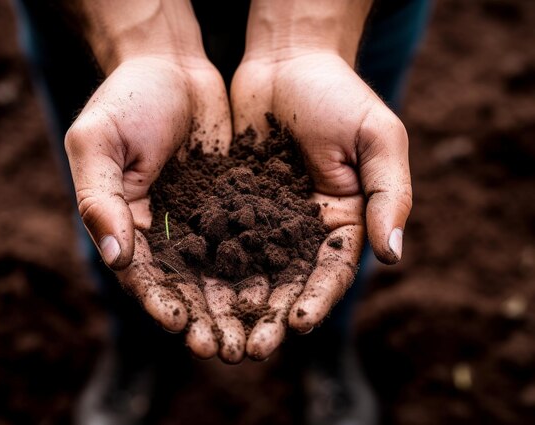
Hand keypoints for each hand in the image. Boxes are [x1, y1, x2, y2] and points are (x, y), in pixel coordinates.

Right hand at [63, 0, 233, 357]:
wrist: (172, 65)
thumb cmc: (127, 98)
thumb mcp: (98, 141)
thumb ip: (100, 198)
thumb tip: (115, 257)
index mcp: (129, 224)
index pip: (142, 275)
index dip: (158, 301)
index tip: (178, 324)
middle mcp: (168, 231)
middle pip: (186, 286)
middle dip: (204, 319)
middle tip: (224, 350)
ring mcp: (204, 220)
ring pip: (223, 273)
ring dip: (237, 307)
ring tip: (257, 337)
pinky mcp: (236, 205)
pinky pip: (252, 242)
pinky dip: (264, 269)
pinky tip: (282, 293)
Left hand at [230, 1, 411, 358]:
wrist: (285, 62)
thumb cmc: (338, 94)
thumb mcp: (377, 138)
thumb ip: (390, 195)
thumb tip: (395, 256)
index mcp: (343, 222)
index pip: (332, 272)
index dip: (318, 298)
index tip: (298, 322)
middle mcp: (301, 231)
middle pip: (285, 285)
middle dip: (267, 318)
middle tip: (246, 350)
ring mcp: (262, 222)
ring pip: (246, 274)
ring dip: (230, 308)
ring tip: (211, 338)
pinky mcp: (228, 208)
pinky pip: (215, 245)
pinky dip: (204, 272)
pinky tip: (187, 295)